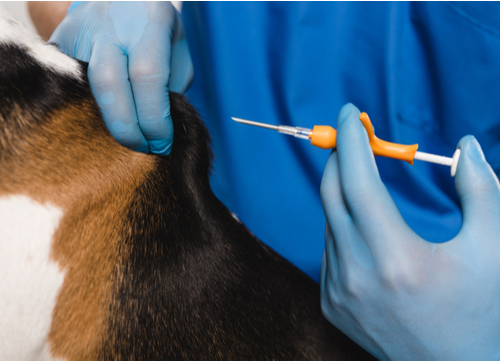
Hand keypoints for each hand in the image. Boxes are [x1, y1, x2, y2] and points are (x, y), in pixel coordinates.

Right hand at [50, 2, 192, 154]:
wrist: (119, 0)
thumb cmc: (154, 28)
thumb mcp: (176, 49)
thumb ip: (172, 85)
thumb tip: (160, 128)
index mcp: (148, 22)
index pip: (148, 76)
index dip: (155, 119)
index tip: (162, 144)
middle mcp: (109, 24)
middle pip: (108, 84)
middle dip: (127, 128)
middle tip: (142, 149)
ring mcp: (77, 32)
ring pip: (83, 89)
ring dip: (104, 124)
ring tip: (124, 142)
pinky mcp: (57, 45)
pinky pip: (68, 87)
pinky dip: (86, 112)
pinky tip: (101, 126)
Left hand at [320, 103, 499, 359]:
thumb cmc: (481, 311)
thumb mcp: (494, 248)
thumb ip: (482, 190)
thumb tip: (464, 146)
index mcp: (398, 259)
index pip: (359, 181)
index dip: (352, 140)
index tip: (349, 114)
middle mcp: (357, 276)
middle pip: (332, 195)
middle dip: (339, 157)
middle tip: (353, 137)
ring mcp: (338, 292)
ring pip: (329, 222)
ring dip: (345, 195)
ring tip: (370, 189)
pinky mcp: (330, 304)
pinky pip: (328, 250)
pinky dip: (342, 228)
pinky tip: (366, 233)